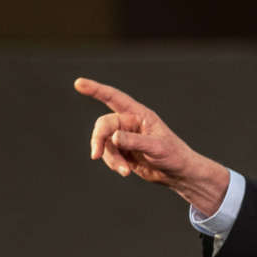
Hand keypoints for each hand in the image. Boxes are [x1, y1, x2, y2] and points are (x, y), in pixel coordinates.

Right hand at [73, 77, 229, 214]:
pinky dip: (114, 164)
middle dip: (99, 140)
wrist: (178, 173)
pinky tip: (125, 172)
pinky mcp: (123, 152)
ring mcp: (125, 138)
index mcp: (139, 114)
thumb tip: (114, 137)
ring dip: (110, 158)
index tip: (79, 84)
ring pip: (105, 143)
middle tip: (95, 155)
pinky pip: (109, 155)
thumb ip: (135, 141)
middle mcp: (130, 123)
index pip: (114, 98)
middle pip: (104, 125)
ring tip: (124, 171)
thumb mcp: (156, 148)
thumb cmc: (173, 155)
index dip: (96, 90)